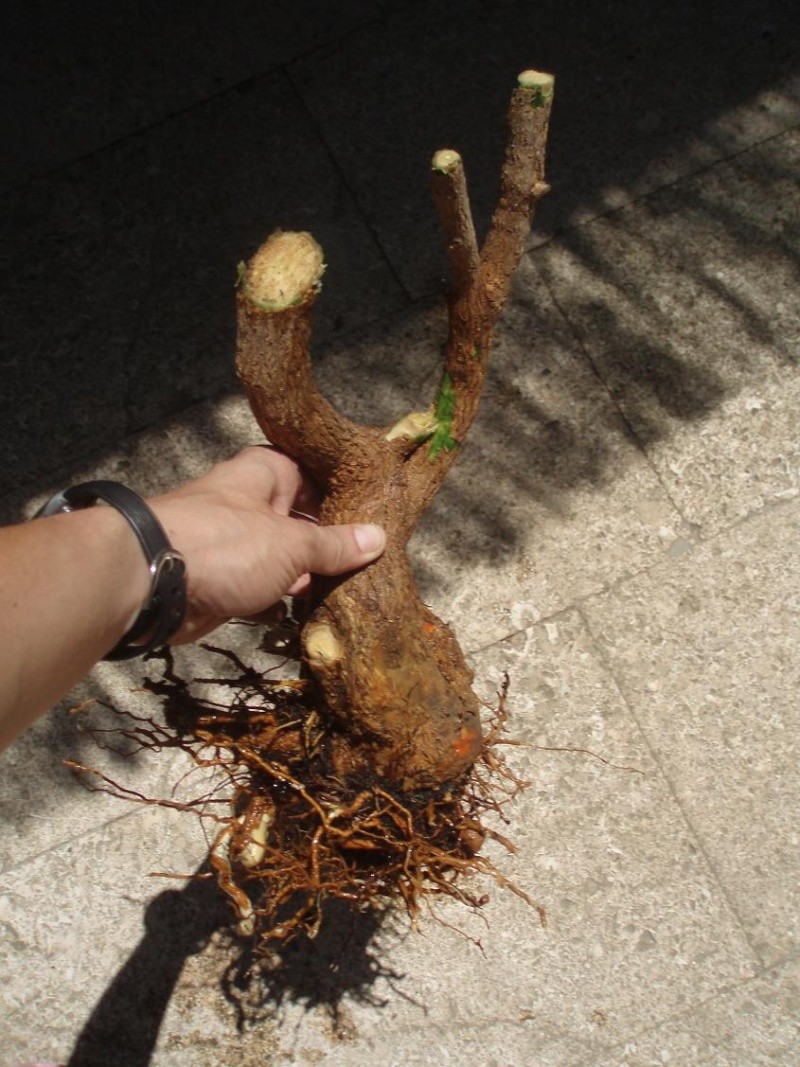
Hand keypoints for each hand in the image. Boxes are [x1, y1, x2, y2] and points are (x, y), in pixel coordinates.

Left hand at [149, 447, 384, 642]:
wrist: (151, 584)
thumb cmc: (226, 544)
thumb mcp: (292, 543)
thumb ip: (334, 544)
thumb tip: (378, 538)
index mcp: (264, 474)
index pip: (313, 472)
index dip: (343, 490)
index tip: (377, 512)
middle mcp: (248, 502)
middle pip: (299, 516)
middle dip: (330, 539)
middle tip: (373, 558)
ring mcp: (234, 542)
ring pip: (282, 555)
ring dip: (309, 573)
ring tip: (354, 587)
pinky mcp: (223, 579)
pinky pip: (264, 586)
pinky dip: (284, 598)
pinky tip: (315, 612)